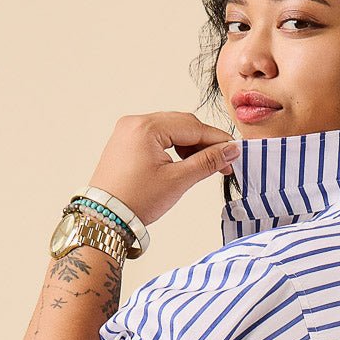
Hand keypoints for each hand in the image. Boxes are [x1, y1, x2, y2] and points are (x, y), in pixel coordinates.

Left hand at [86, 111, 239, 227]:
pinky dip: (174, 147)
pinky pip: (157, 137)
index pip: (192, 126)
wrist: (105, 217)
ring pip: (171, 130)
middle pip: (182, 124)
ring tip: (204, 166)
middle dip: (204, 143)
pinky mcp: (126, 142)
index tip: (234, 152)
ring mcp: (128, 131)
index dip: (217, 140)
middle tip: (223, 163)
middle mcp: (135, 123)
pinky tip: (184, 163)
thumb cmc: (135, 200)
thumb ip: (207, 162)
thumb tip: (230, 151)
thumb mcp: (177, 181)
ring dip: (190, 145)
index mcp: (146, 127)